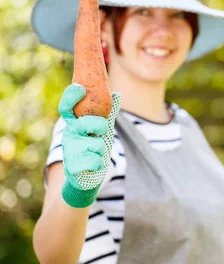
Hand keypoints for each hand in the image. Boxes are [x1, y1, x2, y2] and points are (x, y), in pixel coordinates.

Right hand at [58, 83, 120, 206]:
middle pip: (85, 123)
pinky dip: (98, 163)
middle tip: (102, 132)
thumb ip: (108, 113)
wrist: (87, 176)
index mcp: (73, 124)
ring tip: (94, 154)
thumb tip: (117, 94)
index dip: (71, 96)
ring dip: (101, 151)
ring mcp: (68, 151)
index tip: (80, 88)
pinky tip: (92, 165)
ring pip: (95, 144)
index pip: (66, 107)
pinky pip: (94, 160)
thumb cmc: (93, 148)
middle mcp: (68, 135)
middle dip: (99, 126)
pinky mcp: (72, 166)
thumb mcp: (101, 130)